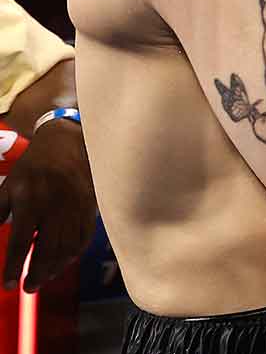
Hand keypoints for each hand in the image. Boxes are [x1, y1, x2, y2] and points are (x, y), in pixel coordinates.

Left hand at [0, 121, 96, 290]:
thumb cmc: (33, 167)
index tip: (8, 285)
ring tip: (44, 278)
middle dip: (37, 274)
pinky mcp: (90, 208)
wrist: (68, 145)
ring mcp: (75, 208)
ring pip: (68, 248)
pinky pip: (84, 238)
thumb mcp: (9, 186)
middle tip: (29, 287)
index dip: (14, 267)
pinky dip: (74, 255)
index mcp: (31, 202)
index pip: (21, 242)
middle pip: (48, 250)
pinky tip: (64, 261)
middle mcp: (55, 207)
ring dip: (56, 268)